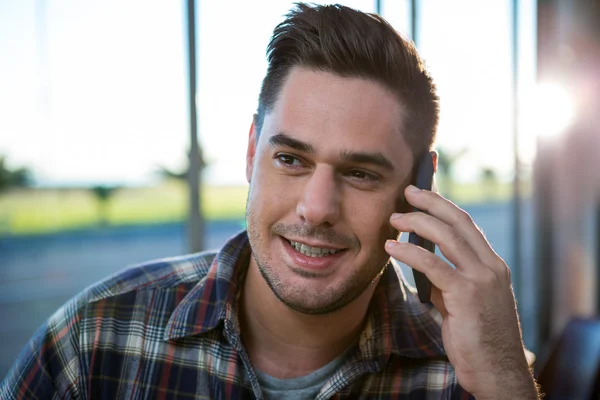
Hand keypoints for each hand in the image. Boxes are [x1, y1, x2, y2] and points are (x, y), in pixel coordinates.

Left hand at [385, 185, 537, 399]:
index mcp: (492, 266)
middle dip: (432, 202)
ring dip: (417, 222)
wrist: (496, 370)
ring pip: (447, 237)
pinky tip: (391, 247)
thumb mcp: (464, 302)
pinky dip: (409, 252)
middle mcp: (491, 267)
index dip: (444, 206)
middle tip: (407, 192)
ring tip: (394, 218)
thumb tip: (424, 262)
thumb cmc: (478, 339)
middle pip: (459, 222)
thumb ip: (447, 280)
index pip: (467, 225)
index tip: (423, 194)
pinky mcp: (466, 295)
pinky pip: (433, 265)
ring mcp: (482, 279)